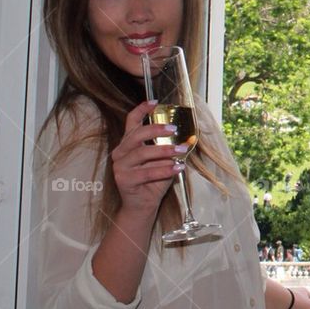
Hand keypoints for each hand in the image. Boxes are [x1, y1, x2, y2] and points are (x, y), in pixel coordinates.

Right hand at [110, 100, 185, 216]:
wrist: (142, 205)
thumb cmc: (153, 180)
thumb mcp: (162, 160)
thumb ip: (169, 148)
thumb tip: (189, 139)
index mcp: (128, 143)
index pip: (131, 122)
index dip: (141, 110)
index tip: (155, 102)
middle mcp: (120, 152)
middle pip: (137, 135)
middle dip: (156, 129)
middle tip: (174, 129)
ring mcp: (120, 166)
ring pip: (143, 153)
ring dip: (165, 151)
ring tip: (181, 150)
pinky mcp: (124, 180)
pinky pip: (147, 172)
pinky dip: (165, 170)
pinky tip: (178, 168)